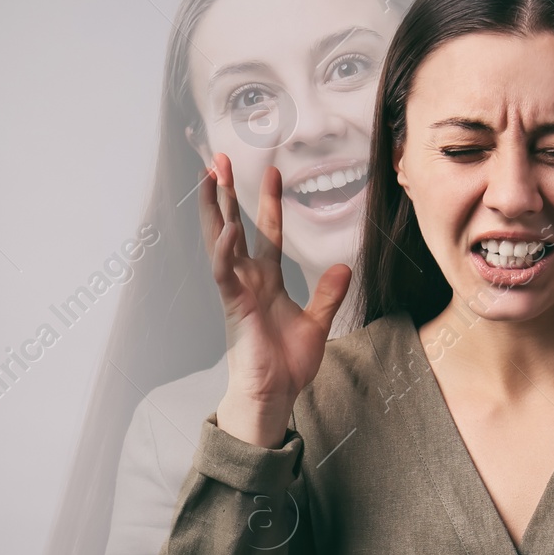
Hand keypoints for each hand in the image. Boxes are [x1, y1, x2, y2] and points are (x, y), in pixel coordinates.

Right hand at [198, 152, 352, 446]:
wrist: (274, 396)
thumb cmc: (287, 365)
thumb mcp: (317, 322)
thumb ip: (328, 294)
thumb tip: (344, 266)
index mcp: (265, 280)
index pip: (266, 232)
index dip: (268, 203)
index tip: (272, 172)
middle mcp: (246, 279)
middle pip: (233, 225)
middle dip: (225, 193)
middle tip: (218, 158)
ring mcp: (236, 290)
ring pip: (220, 240)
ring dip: (214, 208)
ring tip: (209, 175)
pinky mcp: (234, 306)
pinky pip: (225, 273)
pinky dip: (225, 251)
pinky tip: (227, 229)